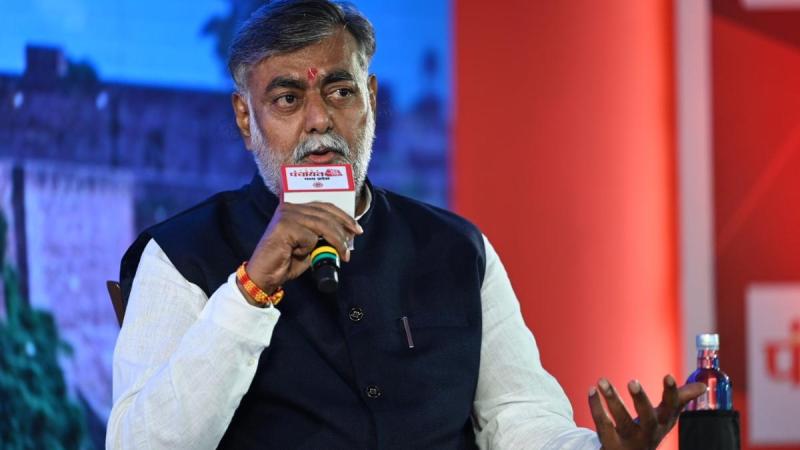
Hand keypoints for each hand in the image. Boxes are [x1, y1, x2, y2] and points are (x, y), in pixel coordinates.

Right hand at [242, 202, 362, 297]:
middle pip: (325, 214)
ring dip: (336, 241)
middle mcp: (289, 207)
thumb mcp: (310, 245)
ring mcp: (286, 215)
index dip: (343, 216)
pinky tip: (300, 254)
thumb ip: (323, 235)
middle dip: (343, 230)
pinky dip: (310, 249)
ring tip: (342, 254)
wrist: (264, 275)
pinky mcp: (284, 226)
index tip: (356, 228)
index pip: (324, 206)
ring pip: (322, 225)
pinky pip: (310, 237)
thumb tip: (345, 234)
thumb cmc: (286, 261)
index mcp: (295, 207)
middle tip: (350, 245)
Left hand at [588, 375, 705, 449]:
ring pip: (620, 421)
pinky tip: (591, 390)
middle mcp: (648, 433)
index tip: (668, 375)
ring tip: (602, 381)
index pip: (671, 408)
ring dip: (611, 400)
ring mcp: (629, 440)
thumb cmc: (649, 431)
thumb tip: (704, 385)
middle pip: (647, 418)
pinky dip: (595, 406)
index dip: (671, 393)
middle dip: (640, 400)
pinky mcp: (611, 444)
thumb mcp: (666, 416)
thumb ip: (681, 399)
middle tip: (632, 381)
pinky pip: (602, 424)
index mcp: (663, 423)